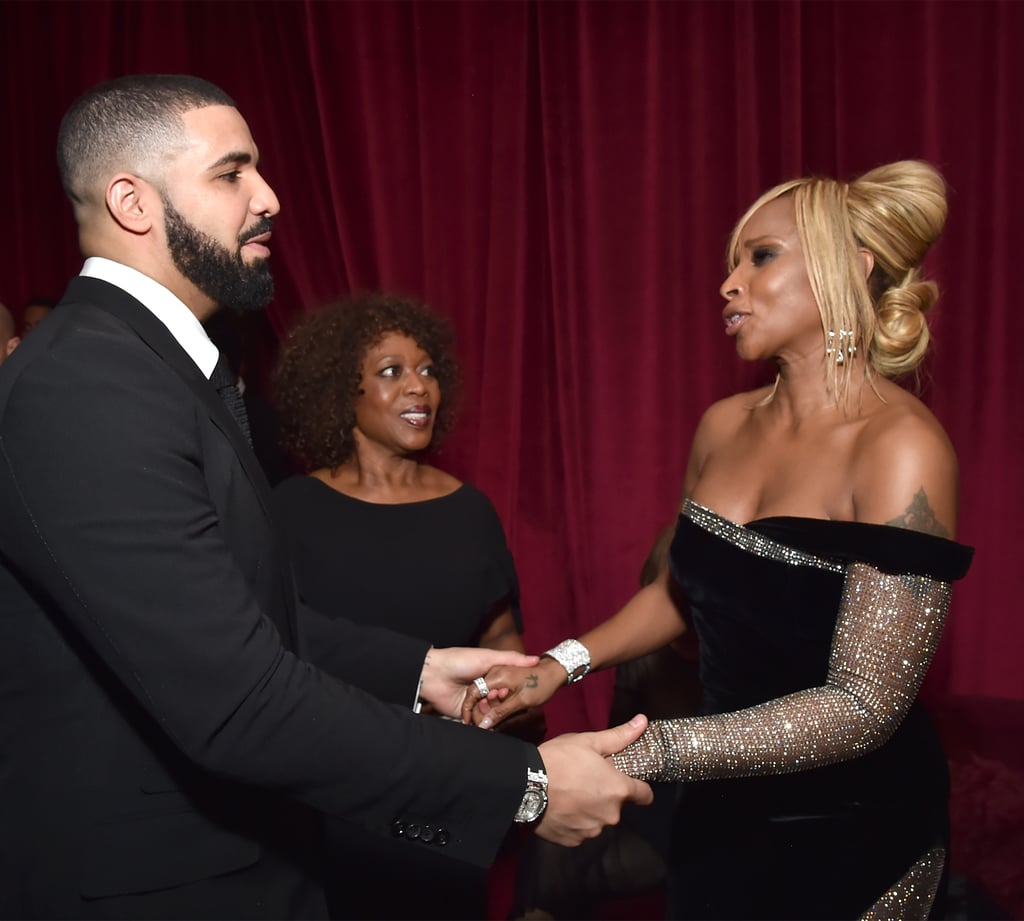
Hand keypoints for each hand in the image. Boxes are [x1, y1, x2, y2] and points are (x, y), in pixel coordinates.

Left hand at [418, 646, 538, 718]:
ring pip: (491, 713)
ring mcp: (475, 702)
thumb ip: (511, 659)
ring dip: (492, 713)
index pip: (508, 687)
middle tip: (496, 699)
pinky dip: (482, 723)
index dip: (510, 691)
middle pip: (500, 702)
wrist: (434, 674)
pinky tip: (484, 721)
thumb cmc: (460, 661)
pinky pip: (478, 721)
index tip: (509, 691)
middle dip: (501, 704)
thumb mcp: (488, 657)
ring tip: (487, 708)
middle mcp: (484, 689)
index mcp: (490, 675)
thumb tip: (536, 659)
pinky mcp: (466, 714)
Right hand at [461, 656, 566, 728]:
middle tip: (488, 726)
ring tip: (495, 721)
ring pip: (486, 693)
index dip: (469, 710)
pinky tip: (501, 711)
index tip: (472, 725)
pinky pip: (493, 690)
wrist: (555, 672)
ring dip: (488, 707)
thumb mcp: (521, 702)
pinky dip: (494, 702)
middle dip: (480, 711)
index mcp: (496, 676)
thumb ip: (500, 712)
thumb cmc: (540, 685)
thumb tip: (484, 725)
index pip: (473, 693)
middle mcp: (494, 672)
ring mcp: (499, 673)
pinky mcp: (504, 676)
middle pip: (478, 694)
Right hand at [535, 714, 654, 845]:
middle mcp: (611, 815)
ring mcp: (592, 831)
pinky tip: (561, 808)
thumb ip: (619, 736)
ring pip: (598, 819)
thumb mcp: (589, 741)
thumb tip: (643, 721)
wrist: (524, 785)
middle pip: (617, 806)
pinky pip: (580, 831)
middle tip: (586, 780)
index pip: (645, 795)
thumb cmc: (560, 759)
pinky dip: (574, 821)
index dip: (639, 787)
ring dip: (590, 809)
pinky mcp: (573, 841)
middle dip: (606, 795)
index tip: (626, 780)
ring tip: (570, 794)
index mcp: (619, 790)